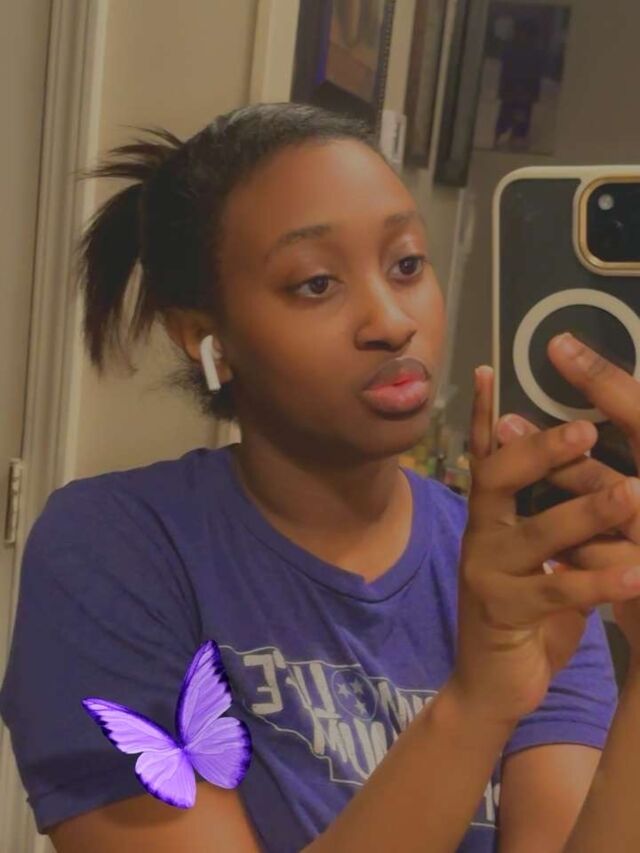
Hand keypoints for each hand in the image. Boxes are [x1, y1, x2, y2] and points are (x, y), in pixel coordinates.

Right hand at [496, 332, 639, 658]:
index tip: (491, 370)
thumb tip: (591, 471)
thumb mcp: (538, 556)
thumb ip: (552, 515)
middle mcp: (479, 534)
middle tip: (586, 430)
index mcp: (489, 515)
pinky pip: (556, 591)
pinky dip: (600, 580)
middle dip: (543, 450)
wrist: (490, 683)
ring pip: (536, 533)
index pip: (487, 453)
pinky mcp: (501, 612)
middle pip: (499, 477)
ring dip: (586, 512)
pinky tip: (638, 572)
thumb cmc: (525, 611)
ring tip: (631, 495)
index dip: (488, 413)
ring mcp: (485, 572)